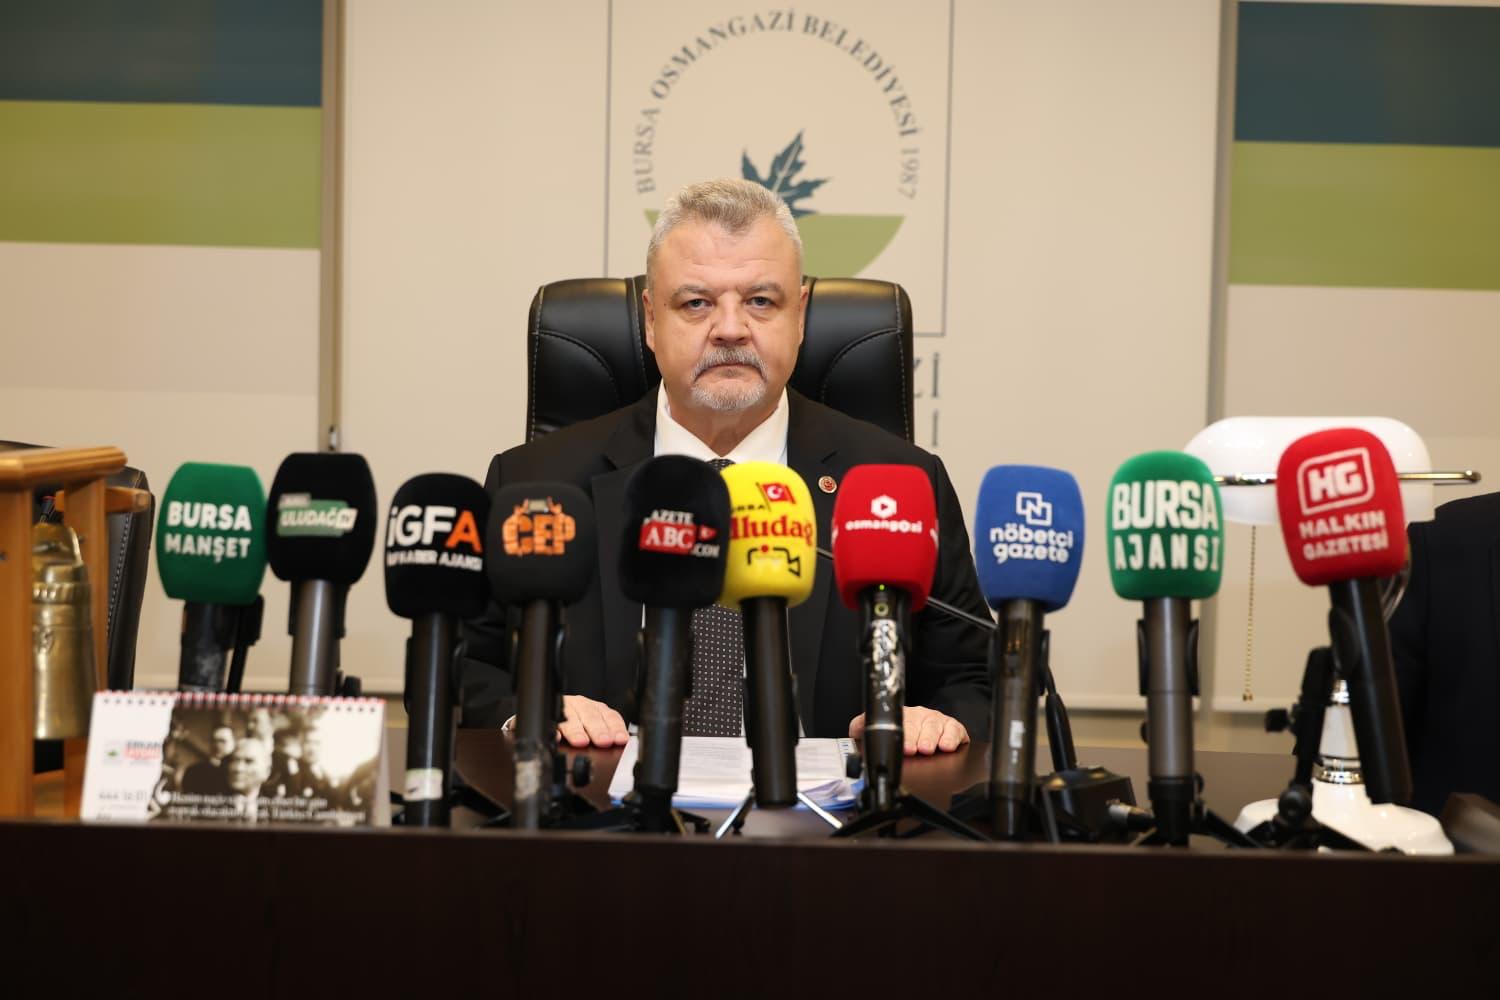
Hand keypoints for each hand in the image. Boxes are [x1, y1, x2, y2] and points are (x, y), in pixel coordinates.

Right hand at [557, 695, 630, 748]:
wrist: (550, 706)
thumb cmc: (576, 721)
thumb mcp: (592, 725)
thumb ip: (604, 734)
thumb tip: (620, 744)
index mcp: (595, 708)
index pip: (609, 716)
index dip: (616, 728)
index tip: (621, 739)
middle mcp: (580, 706)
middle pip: (591, 717)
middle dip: (598, 730)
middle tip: (604, 741)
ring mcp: (564, 710)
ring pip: (571, 718)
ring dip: (577, 730)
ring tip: (581, 741)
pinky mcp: (549, 717)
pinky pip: (551, 723)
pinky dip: (555, 731)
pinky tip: (557, 738)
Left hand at [848, 706, 968, 755]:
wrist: (935, 726)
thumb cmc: (908, 730)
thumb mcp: (884, 727)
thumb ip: (865, 727)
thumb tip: (853, 730)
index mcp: (902, 716)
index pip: (899, 722)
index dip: (900, 734)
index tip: (902, 747)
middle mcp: (920, 717)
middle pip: (918, 724)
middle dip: (916, 737)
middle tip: (914, 749)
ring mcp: (937, 722)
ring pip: (935, 726)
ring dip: (931, 738)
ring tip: (928, 748)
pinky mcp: (953, 728)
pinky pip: (954, 730)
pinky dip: (952, 737)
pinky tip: (948, 746)